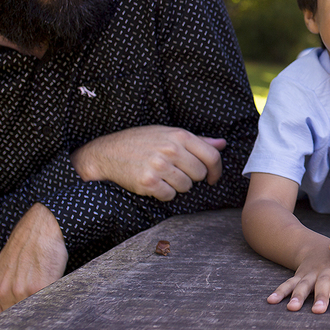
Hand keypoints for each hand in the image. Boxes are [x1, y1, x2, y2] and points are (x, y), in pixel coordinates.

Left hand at [0, 203, 68, 318]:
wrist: (40, 227)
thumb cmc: (26, 245)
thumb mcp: (6, 267)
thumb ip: (4, 290)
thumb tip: (9, 312)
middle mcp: (4, 292)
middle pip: (11, 322)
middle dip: (22, 328)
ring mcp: (21, 290)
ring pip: (28, 316)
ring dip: (37, 321)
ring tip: (45, 324)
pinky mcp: (39, 286)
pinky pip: (43, 306)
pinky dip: (48, 310)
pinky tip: (54, 309)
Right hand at [72, 125, 225, 200]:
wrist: (107, 153)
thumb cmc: (140, 142)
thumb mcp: (168, 133)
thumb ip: (197, 140)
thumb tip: (222, 143)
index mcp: (179, 135)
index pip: (212, 156)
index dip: (216, 170)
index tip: (213, 178)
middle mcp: (170, 150)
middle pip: (200, 174)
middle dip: (192, 177)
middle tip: (177, 172)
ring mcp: (159, 166)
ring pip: (186, 187)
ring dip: (178, 185)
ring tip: (163, 176)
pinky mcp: (148, 182)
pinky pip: (170, 195)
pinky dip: (164, 193)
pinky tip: (154, 183)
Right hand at [267, 242, 329, 312]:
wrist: (322, 248)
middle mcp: (326, 270)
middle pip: (323, 283)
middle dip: (320, 296)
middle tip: (319, 311)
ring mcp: (311, 272)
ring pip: (304, 284)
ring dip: (298, 296)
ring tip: (292, 308)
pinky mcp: (299, 275)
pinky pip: (288, 283)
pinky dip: (280, 291)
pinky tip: (271, 301)